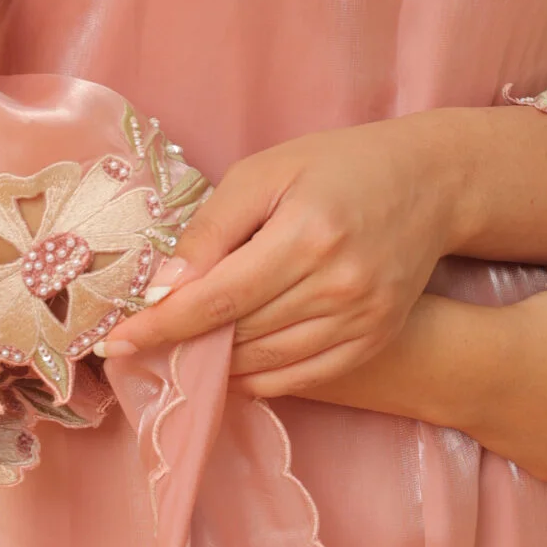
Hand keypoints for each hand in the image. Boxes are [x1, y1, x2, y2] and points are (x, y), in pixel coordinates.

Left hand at [101, 116, 464, 390]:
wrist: (429, 184)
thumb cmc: (337, 166)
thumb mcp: (266, 171)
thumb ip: (213, 227)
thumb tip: (164, 284)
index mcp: (306, 235)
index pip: (218, 299)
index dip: (162, 324)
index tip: (117, 340)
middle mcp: (338, 285)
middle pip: (240, 334)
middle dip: (183, 341)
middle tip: (143, 337)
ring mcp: (361, 319)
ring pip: (267, 363)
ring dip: (218, 363)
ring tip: (185, 348)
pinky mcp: (373, 339)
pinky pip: (304, 378)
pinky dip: (260, 379)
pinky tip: (233, 365)